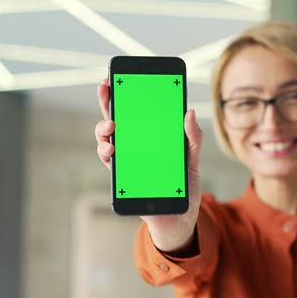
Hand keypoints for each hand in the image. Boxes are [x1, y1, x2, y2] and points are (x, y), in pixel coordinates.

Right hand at [94, 79, 202, 252]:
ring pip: (107, 140)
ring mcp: (127, 162)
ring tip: (111, 126)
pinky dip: (106, 154)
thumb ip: (193, 138)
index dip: (124, 95)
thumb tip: (189, 112)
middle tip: (106, 89)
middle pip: (116, 121)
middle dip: (107, 104)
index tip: (116, 78)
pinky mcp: (123, 179)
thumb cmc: (184, 187)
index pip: (135, 113)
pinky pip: (109, 164)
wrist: (179, 218)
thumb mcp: (192, 160)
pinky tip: (110, 149)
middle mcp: (134, 148)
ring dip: (103, 130)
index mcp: (151, 139)